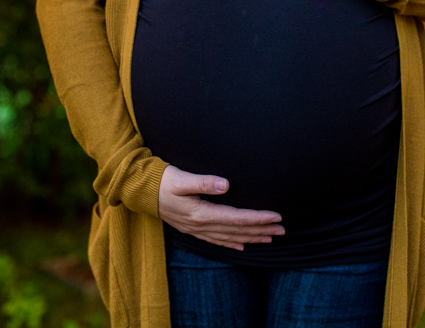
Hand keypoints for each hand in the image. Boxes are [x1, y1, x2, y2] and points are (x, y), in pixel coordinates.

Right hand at [158, 165, 285, 250]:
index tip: (276, 216)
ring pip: (230, 238)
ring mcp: (197, 229)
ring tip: (270, 238)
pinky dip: (232, 244)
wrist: (140, 191)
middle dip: (261, 230)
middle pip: (237, 231)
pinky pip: (217, 241)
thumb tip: (226, 184)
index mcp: (201, 213)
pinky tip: (243, 246)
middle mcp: (201, 225)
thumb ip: (204, 181)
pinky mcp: (193, 228)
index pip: (237, 218)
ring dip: (252, 238)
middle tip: (283, 230)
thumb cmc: (162, 181)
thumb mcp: (181, 178)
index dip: (258, 218)